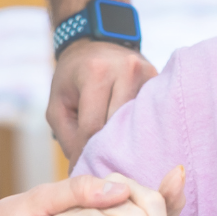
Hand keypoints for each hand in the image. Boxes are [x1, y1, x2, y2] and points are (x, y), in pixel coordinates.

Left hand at [47, 40, 157, 160]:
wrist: (94, 43)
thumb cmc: (72, 77)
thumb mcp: (57, 106)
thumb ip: (69, 138)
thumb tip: (84, 170)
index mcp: (97, 73)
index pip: (94, 126)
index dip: (87, 154)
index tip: (82, 171)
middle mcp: (127, 69)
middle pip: (120, 126)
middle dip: (108, 151)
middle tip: (101, 171)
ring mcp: (148, 74)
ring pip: (138, 124)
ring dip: (126, 143)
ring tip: (116, 159)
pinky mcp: (158, 81)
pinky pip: (149, 115)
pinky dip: (139, 131)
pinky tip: (131, 143)